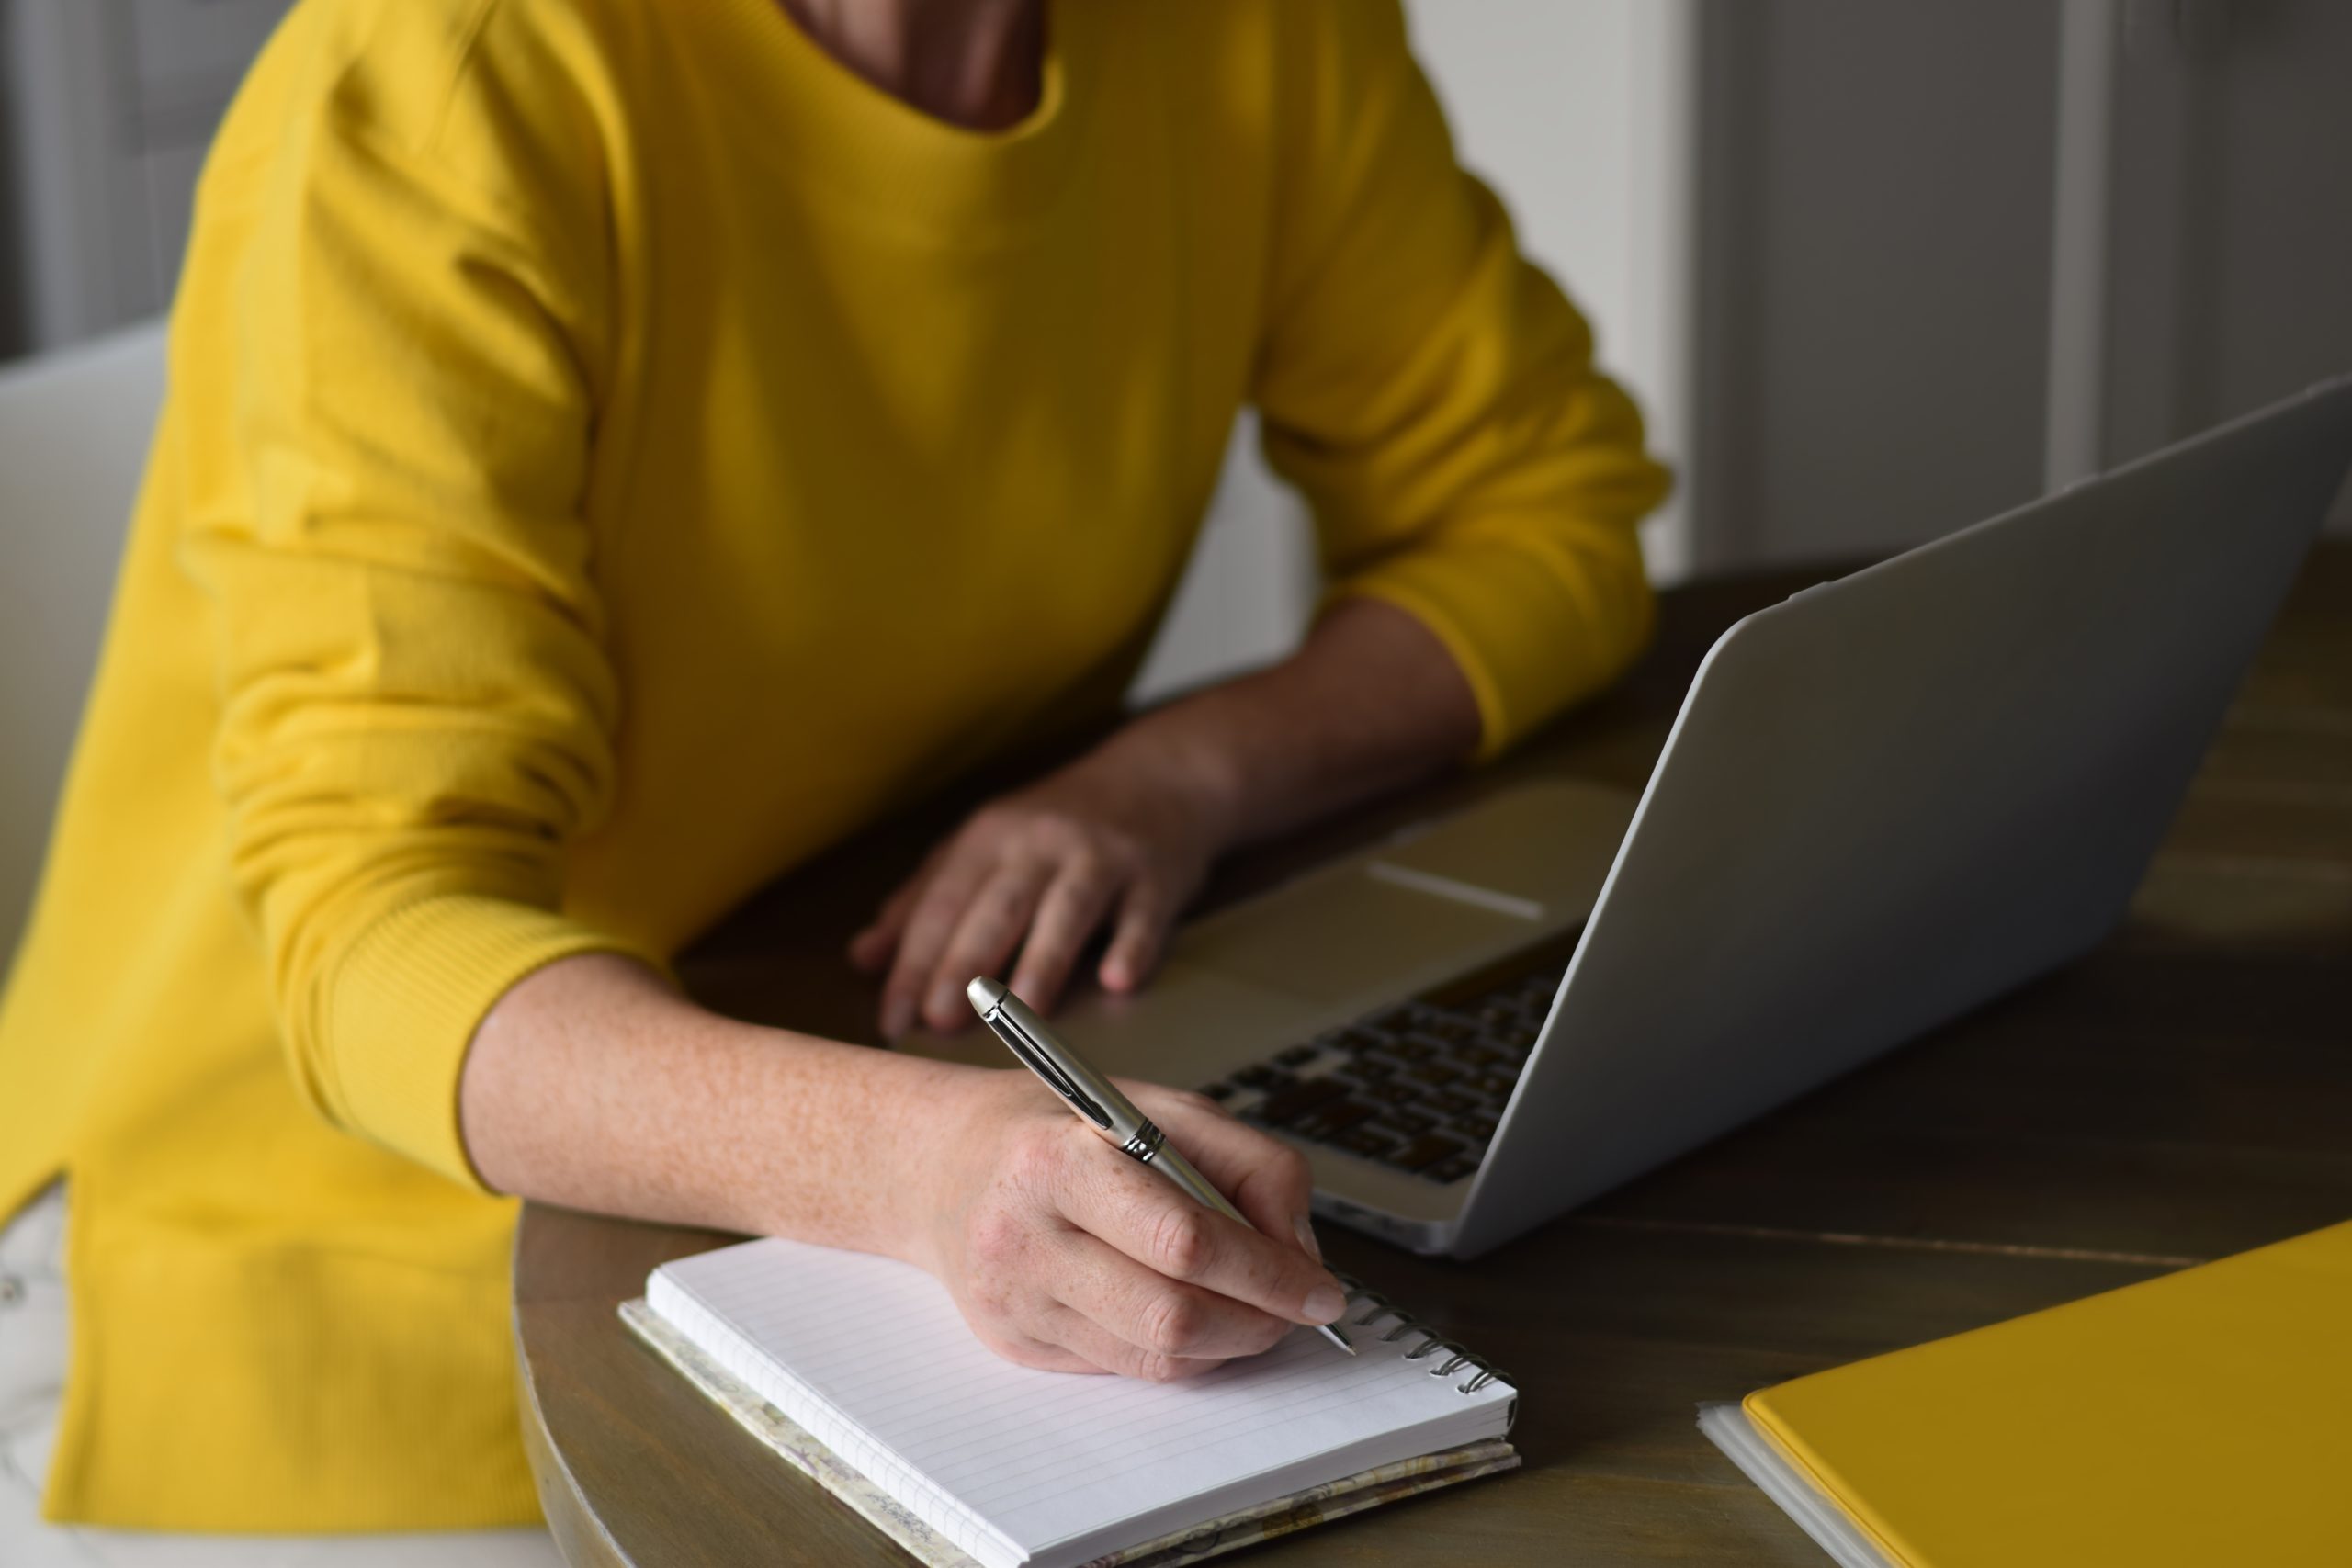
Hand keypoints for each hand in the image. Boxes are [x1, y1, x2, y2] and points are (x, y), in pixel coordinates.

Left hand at [850, 743, 1230, 1036]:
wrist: (1159, 775)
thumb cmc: (1056, 825)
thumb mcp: (984, 845)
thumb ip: (924, 900)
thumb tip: (862, 958)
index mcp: (989, 839)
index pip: (942, 905)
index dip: (914, 962)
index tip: (892, 1019)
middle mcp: (1040, 843)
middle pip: (998, 907)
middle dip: (966, 964)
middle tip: (940, 1021)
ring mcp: (1101, 856)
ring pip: (1067, 909)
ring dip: (1044, 959)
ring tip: (1023, 1012)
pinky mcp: (1155, 875)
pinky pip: (1143, 913)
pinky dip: (1133, 945)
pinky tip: (1118, 981)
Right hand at [911, 1071, 1347, 1379]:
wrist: (943, 1165)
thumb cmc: (1059, 1129)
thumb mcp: (1161, 1107)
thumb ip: (1247, 1163)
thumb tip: (1298, 1248)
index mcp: (1059, 1159)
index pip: (1185, 1240)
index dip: (1268, 1274)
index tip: (1319, 1286)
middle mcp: (1025, 1235)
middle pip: (1172, 1315)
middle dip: (1258, 1322)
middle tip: (1297, 1308)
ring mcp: (1014, 1299)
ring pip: (1154, 1357)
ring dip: (1229, 1344)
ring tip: (1254, 1311)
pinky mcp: (1013, 1342)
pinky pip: (1124, 1368)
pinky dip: (1180, 1352)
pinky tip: (1195, 1315)